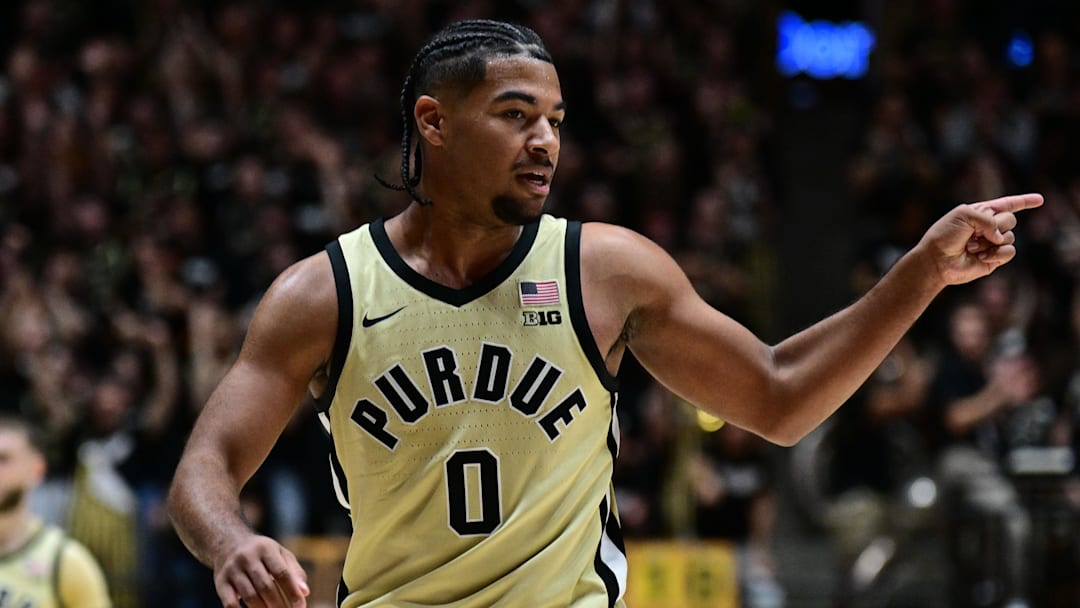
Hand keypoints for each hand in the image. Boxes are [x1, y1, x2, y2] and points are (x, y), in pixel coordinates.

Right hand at [214, 534, 309, 607]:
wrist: (228, 542)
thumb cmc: (262, 552)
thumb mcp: (280, 554)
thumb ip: (294, 571)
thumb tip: (304, 592)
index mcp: (265, 549)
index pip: (282, 573)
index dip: (292, 591)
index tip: (301, 606)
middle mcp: (247, 557)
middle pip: (266, 586)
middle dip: (278, 604)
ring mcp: (232, 570)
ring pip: (250, 596)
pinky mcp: (221, 582)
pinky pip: (230, 603)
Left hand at [917, 193, 1042, 285]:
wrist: (936, 259)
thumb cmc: (944, 235)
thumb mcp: (963, 214)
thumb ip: (987, 218)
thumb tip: (1000, 238)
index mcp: (982, 212)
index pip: (1007, 204)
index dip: (1024, 201)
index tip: (1040, 199)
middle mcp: (989, 227)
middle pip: (1010, 219)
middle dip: (995, 225)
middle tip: (973, 233)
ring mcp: (993, 243)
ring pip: (1010, 236)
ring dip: (990, 241)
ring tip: (971, 247)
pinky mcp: (994, 258)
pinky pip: (1009, 251)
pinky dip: (996, 253)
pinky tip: (980, 256)